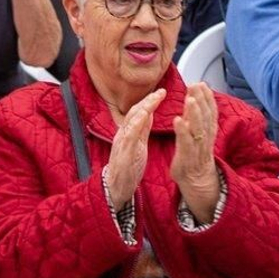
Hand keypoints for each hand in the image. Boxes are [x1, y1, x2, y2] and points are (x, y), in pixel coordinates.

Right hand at [105, 90, 164, 210]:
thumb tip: (149, 113)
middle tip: (162, 91)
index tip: (162, 92)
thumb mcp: (138, 144)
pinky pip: (129, 134)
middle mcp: (123, 133)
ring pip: (132, 120)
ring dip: (144, 107)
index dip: (150, 101)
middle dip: (149, 100)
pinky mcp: (123, 151)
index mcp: (129, 132)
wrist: (116, 186)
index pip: (139, 112)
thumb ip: (143, 129)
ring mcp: (122, 142)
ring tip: (154, 98)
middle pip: (135, 111)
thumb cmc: (128, 167)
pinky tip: (144, 115)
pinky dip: (136, 123)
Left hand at [170, 83, 219, 210]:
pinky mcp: (188, 157)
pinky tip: (178, 120)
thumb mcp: (196, 132)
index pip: (210, 111)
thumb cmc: (194, 153)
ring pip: (199, 128)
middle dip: (202, 100)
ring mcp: (197, 147)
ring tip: (190, 99)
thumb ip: (194, 115)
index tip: (202, 83)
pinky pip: (187, 143)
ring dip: (195, 113)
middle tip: (195, 86)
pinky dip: (183, 131)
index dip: (207, 97)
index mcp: (208, 130)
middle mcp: (205, 137)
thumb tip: (194, 95)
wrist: (196, 180)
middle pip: (206, 117)